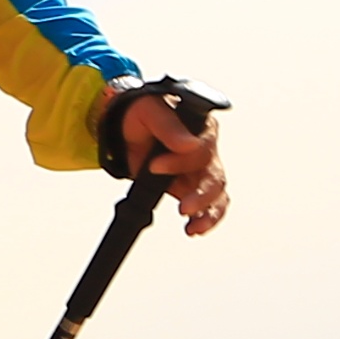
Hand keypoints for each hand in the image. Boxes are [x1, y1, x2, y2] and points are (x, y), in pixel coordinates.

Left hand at [118, 104, 230, 236]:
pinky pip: (206, 205)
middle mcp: (206, 149)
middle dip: (202, 195)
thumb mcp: (148, 110)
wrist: (123, 127)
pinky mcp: (189, 185)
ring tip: (194, 227)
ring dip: (208, 212)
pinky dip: (203, 218)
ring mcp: (200, 169)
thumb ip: (168, 125)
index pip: (204, 147)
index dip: (182, 160)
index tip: (155, 166)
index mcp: (201, 127)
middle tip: (184, 207)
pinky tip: (193, 229)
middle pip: (215, 175)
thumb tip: (188, 144)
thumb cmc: (139, 112)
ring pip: (216, 194)